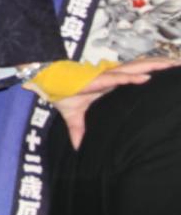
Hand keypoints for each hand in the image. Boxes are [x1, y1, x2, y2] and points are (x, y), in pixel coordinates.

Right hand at [54, 57, 180, 148]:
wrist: (46, 83)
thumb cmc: (62, 94)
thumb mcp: (74, 118)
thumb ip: (79, 132)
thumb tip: (78, 149)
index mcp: (110, 83)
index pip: (136, 75)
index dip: (153, 71)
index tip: (170, 72)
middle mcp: (111, 77)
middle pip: (141, 68)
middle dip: (161, 65)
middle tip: (180, 64)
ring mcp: (105, 77)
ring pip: (134, 69)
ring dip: (154, 66)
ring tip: (173, 64)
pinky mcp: (97, 79)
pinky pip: (118, 78)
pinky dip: (132, 78)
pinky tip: (146, 78)